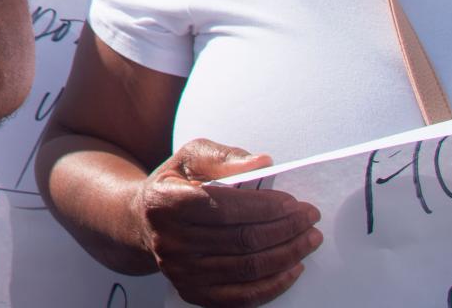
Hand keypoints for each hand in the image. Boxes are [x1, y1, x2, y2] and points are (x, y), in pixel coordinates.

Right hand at [136, 139, 321, 305]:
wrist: (142, 221)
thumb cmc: (174, 186)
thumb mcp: (190, 159)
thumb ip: (224, 158)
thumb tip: (262, 163)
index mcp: (165, 202)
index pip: (224, 208)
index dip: (266, 207)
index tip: (294, 203)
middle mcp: (169, 240)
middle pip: (242, 239)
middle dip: (286, 229)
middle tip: (310, 219)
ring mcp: (180, 271)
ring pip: (248, 268)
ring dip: (288, 254)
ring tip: (308, 239)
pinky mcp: (192, 292)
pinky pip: (243, 296)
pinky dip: (274, 284)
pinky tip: (293, 268)